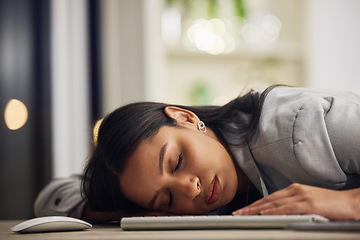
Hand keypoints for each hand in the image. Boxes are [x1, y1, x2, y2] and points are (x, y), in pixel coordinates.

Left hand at [232, 183, 359, 220]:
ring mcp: (301, 196)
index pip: (270, 198)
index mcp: (294, 190)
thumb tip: (278, 214)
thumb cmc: (331, 205)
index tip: (244, 210)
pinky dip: (274, 210)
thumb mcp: (308, 203)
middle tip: (238, 213)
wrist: (351, 203)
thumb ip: (293, 207)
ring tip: (244, 214)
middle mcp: (295, 190)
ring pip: (273, 203)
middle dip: (251, 207)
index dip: (255, 204)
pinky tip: (263, 213)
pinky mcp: (309, 203)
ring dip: (257, 209)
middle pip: (268, 199)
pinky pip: (287, 208)